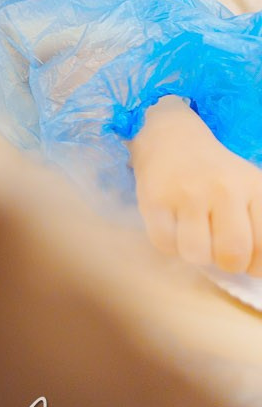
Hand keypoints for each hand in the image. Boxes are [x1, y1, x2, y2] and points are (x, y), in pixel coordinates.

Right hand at [130, 97, 261, 276]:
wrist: (172, 137)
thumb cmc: (217, 173)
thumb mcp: (251, 188)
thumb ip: (260, 223)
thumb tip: (258, 269)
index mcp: (254, 188)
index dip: (257, 266)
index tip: (248, 263)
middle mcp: (224, 189)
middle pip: (232, 254)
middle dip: (227, 264)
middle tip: (221, 255)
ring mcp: (187, 193)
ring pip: (196, 253)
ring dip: (197, 255)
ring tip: (196, 239)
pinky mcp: (154, 198)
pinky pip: (164, 244)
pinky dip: (170, 245)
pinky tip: (174, 230)